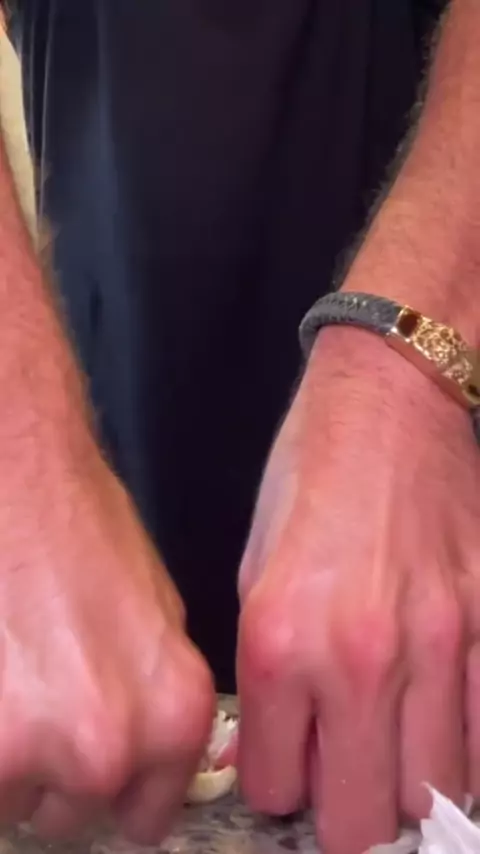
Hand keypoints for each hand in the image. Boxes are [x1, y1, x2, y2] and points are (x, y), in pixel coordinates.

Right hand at [0, 441, 213, 841]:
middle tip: (40, 698)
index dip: (114, 793)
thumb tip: (141, 755)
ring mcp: (36, 751)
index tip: (93, 776)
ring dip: (10, 760)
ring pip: (15, 802)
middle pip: (76, 813)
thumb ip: (155, 704)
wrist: (24, 480)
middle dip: (56, 771)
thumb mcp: (157, 621)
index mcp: (173, 715)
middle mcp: (113, 745)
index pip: (147, 815)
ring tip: (13, 678)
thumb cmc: (83, 532)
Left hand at [237, 328, 479, 853]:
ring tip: (391, 752)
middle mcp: (359, 656)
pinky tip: (439, 723)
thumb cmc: (310, 477)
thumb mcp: (254, 571)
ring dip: (406, 786)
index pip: (278, 787)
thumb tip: (272, 752)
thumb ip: (264, 675)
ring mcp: (437, 643)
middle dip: (343, 813)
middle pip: (360, 819)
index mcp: (280, 639)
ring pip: (435, 795)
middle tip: (341, 774)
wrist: (389, 401)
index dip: (280, 784)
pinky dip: (461, 749)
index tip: (288, 764)